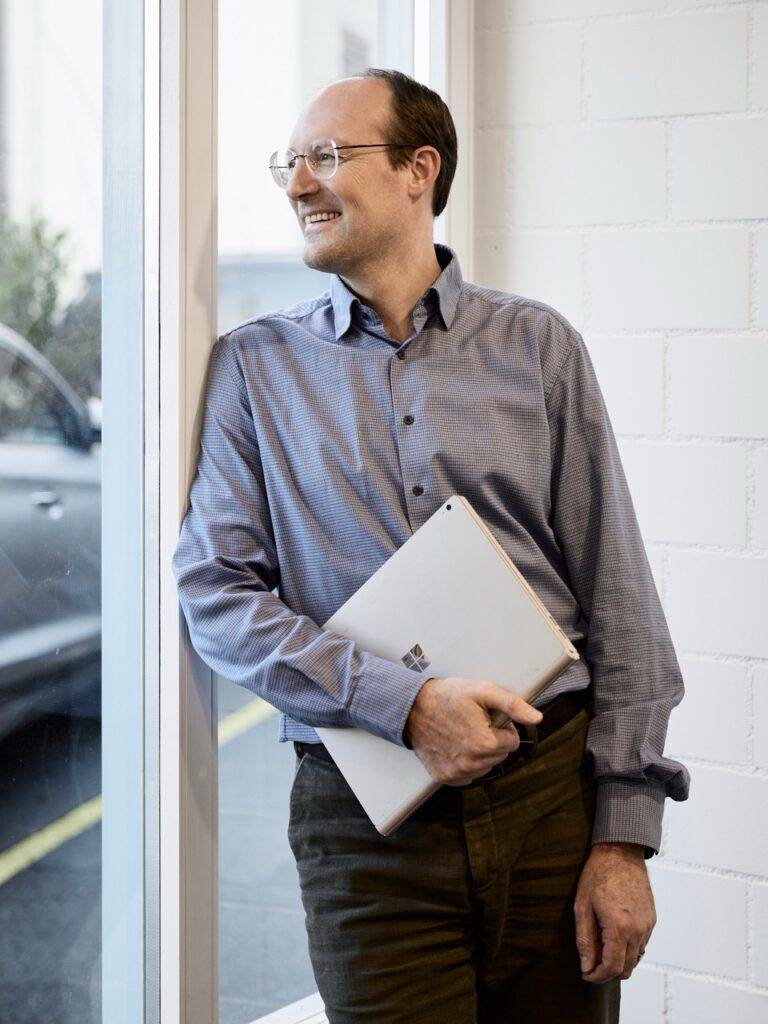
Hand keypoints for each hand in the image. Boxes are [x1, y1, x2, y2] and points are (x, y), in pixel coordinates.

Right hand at [403, 676, 542, 785]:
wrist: (412, 708)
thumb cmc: (448, 697)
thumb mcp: (483, 691)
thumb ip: (513, 705)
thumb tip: (537, 718)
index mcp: (485, 744)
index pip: (513, 742)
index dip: (502, 727)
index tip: (486, 717)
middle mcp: (472, 764)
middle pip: (500, 755)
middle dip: (492, 739)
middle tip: (474, 722)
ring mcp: (457, 773)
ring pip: (486, 765)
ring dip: (480, 751)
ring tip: (463, 732)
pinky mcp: (446, 777)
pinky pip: (469, 774)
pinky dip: (466, 761)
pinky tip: (455, 745)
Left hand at [574, 842, 656, 982]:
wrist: (620, 852)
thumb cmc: (597, 875)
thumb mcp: (582, 906)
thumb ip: (585, 940)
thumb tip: (586, 966)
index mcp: (619, 928)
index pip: (611, 968)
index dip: (597, 976)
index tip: (585, 973)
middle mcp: (638, 930)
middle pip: (626, 968)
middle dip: (607, 972)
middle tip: (591, 963)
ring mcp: (648, 925)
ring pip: (635, 958)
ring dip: (619, 960)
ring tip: (600, 947)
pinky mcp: (652, 919)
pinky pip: (641, 944)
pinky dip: (628, 948)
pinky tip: (613, 935)